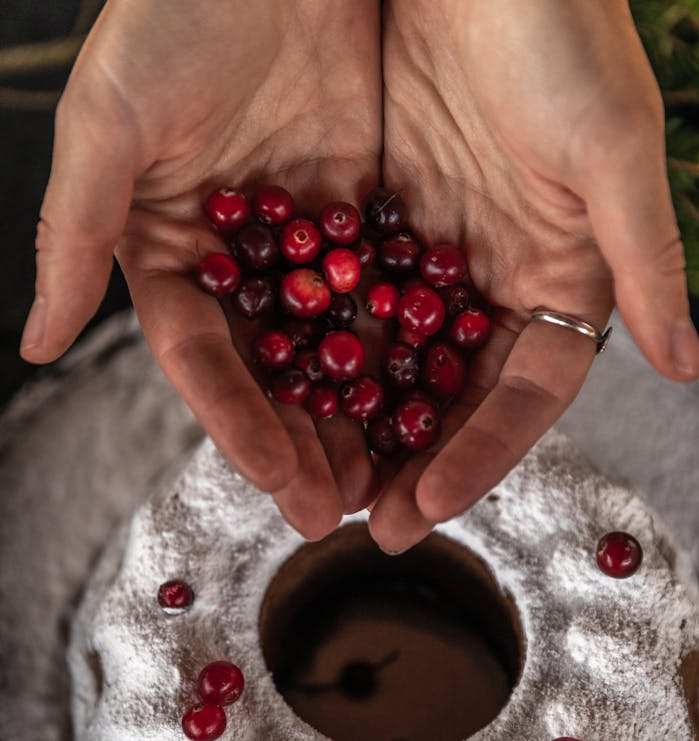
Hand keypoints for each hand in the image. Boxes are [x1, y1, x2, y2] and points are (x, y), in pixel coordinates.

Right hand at [20, 0, 381, 540]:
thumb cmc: (174, 6)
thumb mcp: (109, 117)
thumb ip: (75, 232)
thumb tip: (35, 347)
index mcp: (169, 250)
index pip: (203, 360)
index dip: (238, 424)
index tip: (279, 483)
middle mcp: (238, 261)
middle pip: (273, 373)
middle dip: (305, 444)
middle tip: (339, 510)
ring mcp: (306, 242)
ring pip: (336, 348)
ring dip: (360, 418)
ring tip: (390, 480)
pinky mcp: (366, 212)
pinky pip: (393, 292)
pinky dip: (411, 350)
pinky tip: (435, 402)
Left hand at [370, 0, 698, 552]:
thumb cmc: (558, 27)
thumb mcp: (609, 147)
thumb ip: (641, 261)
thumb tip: (689, 367)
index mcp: (560, 275)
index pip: (525, 394)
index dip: (482, 455)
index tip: (428, 507)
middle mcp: (496, 275)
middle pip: (454, 394)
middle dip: (411, 461)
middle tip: (365, 521)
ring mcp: (433, 251)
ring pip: (394, 359)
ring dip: (359, 421)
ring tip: (316, 479)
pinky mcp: (374, 214)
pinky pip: (342, 297)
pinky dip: (316, 346)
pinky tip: (280, 392)